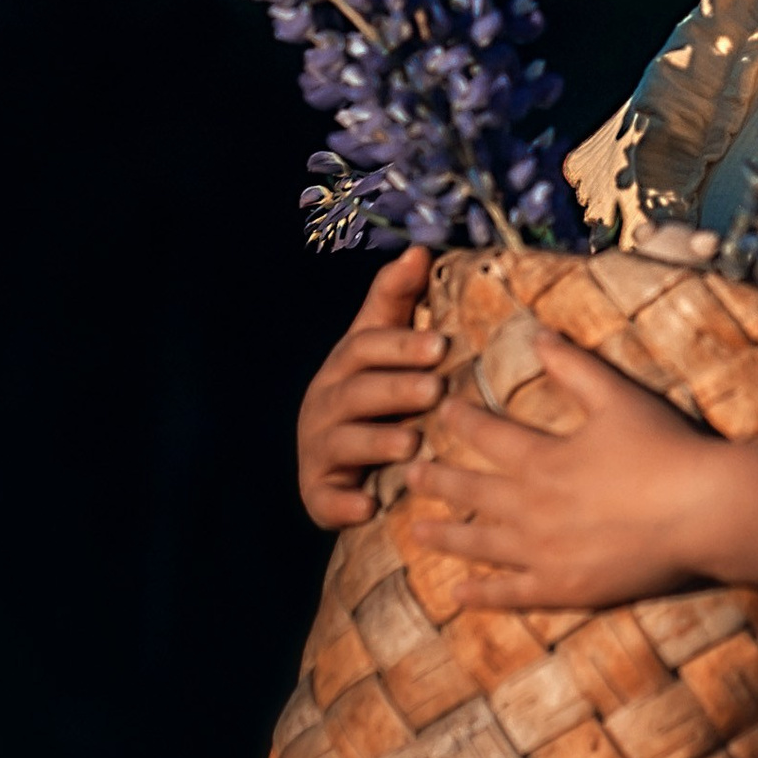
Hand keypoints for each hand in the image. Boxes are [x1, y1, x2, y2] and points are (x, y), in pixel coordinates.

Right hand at [296, 249, 445, 528]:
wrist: (334, 460)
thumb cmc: (373, 390)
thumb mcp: (381, 341)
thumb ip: (396, 298)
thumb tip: (418, 249)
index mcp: (345, 363)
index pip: (367, 346)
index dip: (400, 343)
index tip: (440, 343)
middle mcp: (325, 402)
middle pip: (358, 391)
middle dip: (397, 389)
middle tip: (437, 388)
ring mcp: (318, 448)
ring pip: (344, 443)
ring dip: (377, 442)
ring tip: (413, 441)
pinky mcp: (317, 493)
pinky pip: (325, 500)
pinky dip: (344, 505)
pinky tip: (368, 507)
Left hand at [404, 330, 730, 610]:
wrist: (703, 512)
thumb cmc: (664, 449)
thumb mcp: (618, 396)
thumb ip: (573, 367)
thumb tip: (539, 334)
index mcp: (542, 459)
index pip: (487, 436)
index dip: (462, 421)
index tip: (441, 412)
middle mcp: (532, 509)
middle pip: (472, 492)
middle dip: (438, 480)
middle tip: (409, 473)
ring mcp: (545, 553)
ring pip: (480, 544)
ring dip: (445, 536)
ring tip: (416, 531)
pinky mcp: (564, 588)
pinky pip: (512, 594)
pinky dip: (482, 594)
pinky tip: (459, 593)